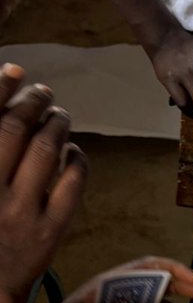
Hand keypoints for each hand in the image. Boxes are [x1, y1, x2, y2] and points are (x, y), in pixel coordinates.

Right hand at [0, 77, 86, 302]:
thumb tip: (10, 93)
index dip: (0, 88)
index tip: (14, 71)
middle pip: (15, 128)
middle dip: (33, 101)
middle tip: (42, 92)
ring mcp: (20, 211)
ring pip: (45, 149)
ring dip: (57, 123)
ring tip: (59, 115)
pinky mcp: (49, 231)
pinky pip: (71, 182)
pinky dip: (76, 158)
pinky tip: (73, 151)